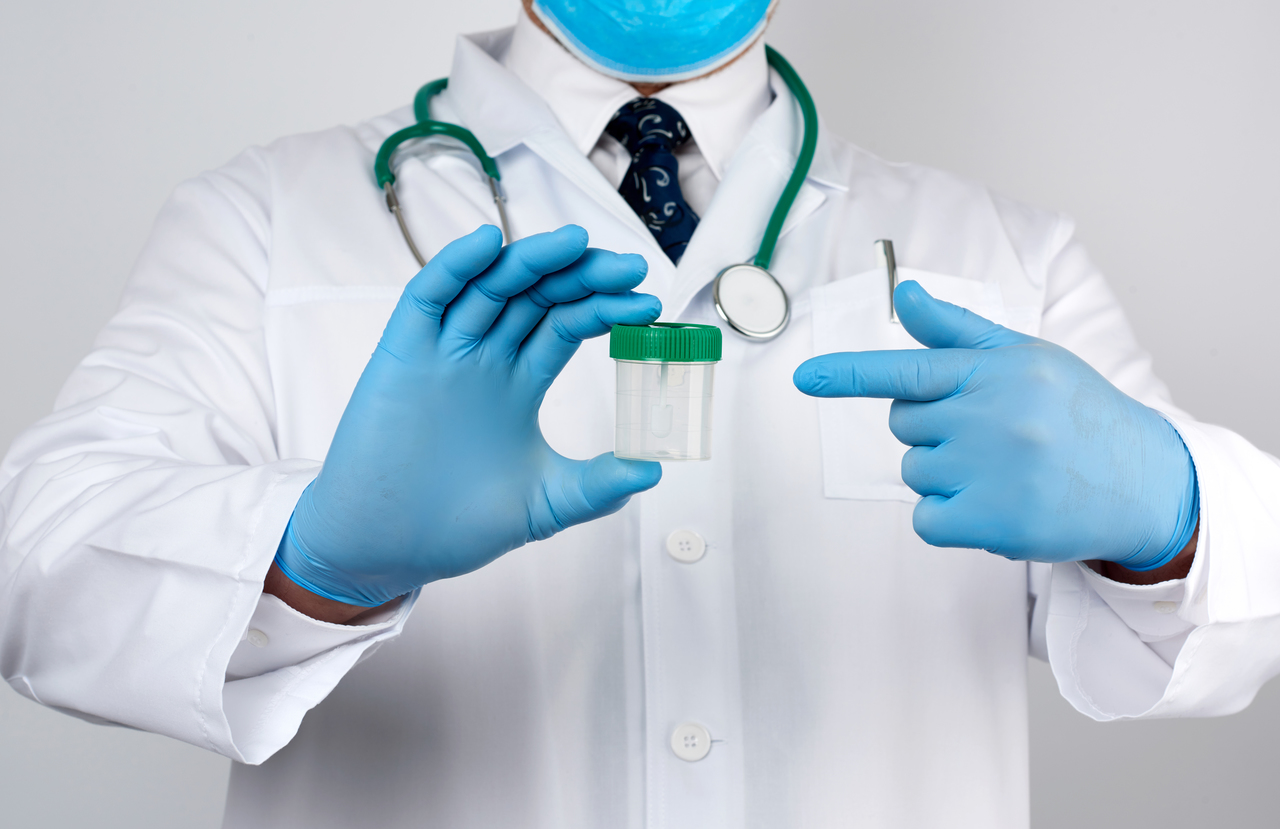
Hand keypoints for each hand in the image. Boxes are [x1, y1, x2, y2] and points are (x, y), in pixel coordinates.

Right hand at [275, 224, 662, 606]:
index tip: (648, 304)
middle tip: (630, 267)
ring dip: (532, 259)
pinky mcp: (401, 355)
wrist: (386, 549)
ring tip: (577, 243)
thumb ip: (597, 487)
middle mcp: (485, 359)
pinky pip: (428, 297)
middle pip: (538, 295)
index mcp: (519, 383)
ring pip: (491, 286)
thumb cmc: (455, 526)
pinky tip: (489, 244)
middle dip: (583, 275)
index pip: (567, 324)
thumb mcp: (544, 504)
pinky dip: (455, 267)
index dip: (605, 307)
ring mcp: (443, 353)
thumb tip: (654, 470)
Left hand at [793, 280, 1197, 569]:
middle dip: (933, 429)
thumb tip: (905, 295)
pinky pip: (927, 520)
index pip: (909, 368)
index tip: (805, 378)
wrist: (1144, 481)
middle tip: (989, 436)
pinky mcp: (995, 522)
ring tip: (1001, 471)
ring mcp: (994, 471)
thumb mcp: (1025, 358)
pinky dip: (948, 518)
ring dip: (944, 475)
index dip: (850, 375)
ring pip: (913, 471)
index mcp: (996, 370)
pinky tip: (992, 505)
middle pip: (903, 423)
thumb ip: (957, 332)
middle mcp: (993, 416)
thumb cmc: (1075, 414)